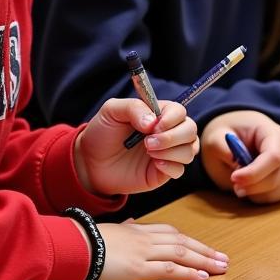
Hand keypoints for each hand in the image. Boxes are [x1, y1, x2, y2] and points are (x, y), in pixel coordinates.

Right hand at [71, 218, 228, 279]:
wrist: (71, 247)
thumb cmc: (83, 242)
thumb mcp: (107, 233)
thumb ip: (121, 231)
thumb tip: (126, 227)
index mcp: (138, 230)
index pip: (172, 233)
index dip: (191, 242)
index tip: (204, 248)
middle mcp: (146, 239)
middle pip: (183, 243)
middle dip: (205, 251)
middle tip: (223, 259)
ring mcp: (144, 253)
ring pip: (182, 254)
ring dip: (204, 261)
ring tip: (220, 268)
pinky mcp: (139, 270)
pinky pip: (170, 270)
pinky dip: (188, 273)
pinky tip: (202, 278)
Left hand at [74, 98, 198, 196]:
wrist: (89, 163)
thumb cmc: (101, 133)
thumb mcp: (112, 111)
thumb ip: (134, 107)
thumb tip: (153, 122)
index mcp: (159, 115)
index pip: (179, 112)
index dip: (172, 119)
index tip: (154, 126)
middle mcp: (168, 132)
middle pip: (191, 130)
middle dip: (173, 137)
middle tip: (148, 143)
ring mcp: (167, 153)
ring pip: (190, 150)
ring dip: (172, 151)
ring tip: (149, 152)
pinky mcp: (163, 172)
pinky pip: (180, 169)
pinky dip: (171, 166)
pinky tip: (155, 164)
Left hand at [200, 111, 279, 203]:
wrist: (240, 136)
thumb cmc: (230, 135)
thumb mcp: (216, 136)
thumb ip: (220, 146)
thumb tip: (232, 158)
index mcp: (275, 134)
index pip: (274, 156)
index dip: (255, 172)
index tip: (234, 178)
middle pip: (277, 176)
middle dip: (252, 185)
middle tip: (233, 184)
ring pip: (277, 189)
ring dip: (255, 193)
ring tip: (240, 183)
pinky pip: (277, 196)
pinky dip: (260, 197)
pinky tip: (249, 187)